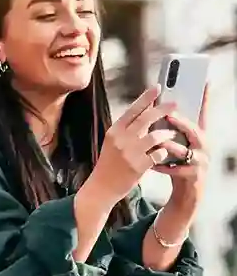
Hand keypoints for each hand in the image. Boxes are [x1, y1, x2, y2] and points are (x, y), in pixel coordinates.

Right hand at [84, 86, 178, 203]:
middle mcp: (121, 140)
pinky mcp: (139, 166)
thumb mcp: (112, 143)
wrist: (101, 187)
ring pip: (156, 136)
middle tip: (174, 104)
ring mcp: (130, 153)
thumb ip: (127, 129)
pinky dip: (164, 152)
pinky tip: (164, 153)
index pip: (133, 110)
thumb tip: (145, 115)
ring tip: (172, 134)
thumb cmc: (108, 164)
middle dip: (163, 109)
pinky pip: (160, 153)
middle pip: (146, 118)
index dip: (146, 97)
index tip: (157, 87)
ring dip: (167, 133)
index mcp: (114, 131)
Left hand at [157, 107, 208, 202]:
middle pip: (195, 131)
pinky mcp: (195, 176)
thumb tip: (154, 108)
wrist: (186, 193)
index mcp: (198, 136)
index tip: (204, 82)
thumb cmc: (177, 164)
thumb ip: (169, 130)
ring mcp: (201, 161)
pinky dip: (164, 167)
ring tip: (157, 142)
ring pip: (186, 151)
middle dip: (182, 123)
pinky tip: (154, 166)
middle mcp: (203, 146)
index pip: (203, 115)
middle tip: (168, 115)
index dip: (205, 99)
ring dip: (170, 146)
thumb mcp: (175, 145)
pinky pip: (178, 170)